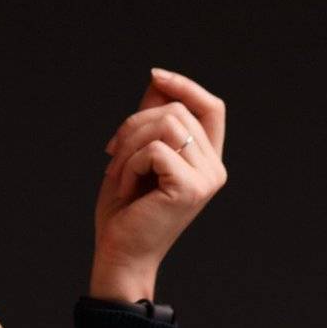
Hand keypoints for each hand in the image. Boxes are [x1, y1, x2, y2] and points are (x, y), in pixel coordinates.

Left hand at [90, 68, 226, 294]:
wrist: (119, 252)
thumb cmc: (126, 208)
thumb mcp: (135, 153)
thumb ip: (151, 119)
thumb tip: (157, 79)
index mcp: (205, 160)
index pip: (212, 107)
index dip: (186, 85)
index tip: (155, 75)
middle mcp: (214, 168)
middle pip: (176, 110)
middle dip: (134, 124)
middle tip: (113, 154)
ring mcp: (206, 179)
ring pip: (166, 125)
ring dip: (129, 144)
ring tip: (119, 172)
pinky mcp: (190, 188)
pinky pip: (155, 149)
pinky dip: (130, 164)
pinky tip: (127, 188)